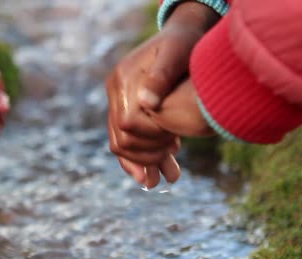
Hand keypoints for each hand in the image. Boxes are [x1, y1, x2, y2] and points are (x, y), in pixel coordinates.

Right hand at [106, 2, 218, 186]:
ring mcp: (119, 100)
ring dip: (144, 164)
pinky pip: (126, 138)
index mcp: (123, 79)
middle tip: (172, 173)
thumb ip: (162, 76)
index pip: (128, 123)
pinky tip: (155, 172)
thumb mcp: (178, 52)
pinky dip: (139, 158)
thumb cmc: (185, 43)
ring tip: (167, 179)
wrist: (182, 36)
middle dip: (147, 158)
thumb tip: (147, 103)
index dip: (151, 139)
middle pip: (122, 138)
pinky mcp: (128, 107)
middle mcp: (116, 91)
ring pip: (122, 143)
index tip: (175, 145)